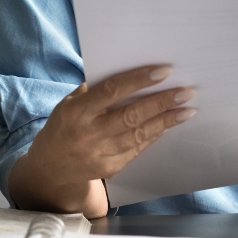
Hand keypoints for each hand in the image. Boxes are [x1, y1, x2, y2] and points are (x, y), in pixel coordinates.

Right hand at [10, 65, 195, 213]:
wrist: (51, 167)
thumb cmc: (64, 125)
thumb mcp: (69, 102)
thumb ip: (95, 89)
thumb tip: (130, 69)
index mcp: (76, 111)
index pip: (112, 91)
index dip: (139, 80)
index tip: (164, 71)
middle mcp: (89, 133)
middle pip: (131, 115)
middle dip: (161, 102)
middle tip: (186, 92)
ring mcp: (100, 153)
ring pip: (139, 135)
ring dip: (166, 121)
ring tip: (186, 109)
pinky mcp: (110, 168)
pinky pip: (138, 148)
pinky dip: (154, 135)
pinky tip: (169, 124)